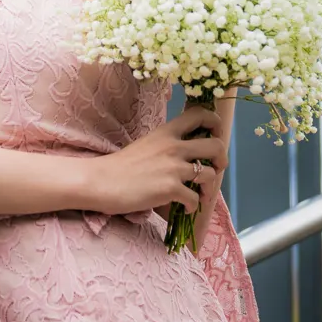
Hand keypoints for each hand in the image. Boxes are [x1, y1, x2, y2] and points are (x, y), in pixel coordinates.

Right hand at [82, 105, 228, 215]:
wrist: (99, 181)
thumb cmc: (119, 166)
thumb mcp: (146, 145)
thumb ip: (166, 145)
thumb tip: (187, 155)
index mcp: (166, 132)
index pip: (200, 114)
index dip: (215, 123)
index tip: (213, 136)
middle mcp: (173, 146)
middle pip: (216, 145)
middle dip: (222, 159)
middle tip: (214, 168)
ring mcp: (173, 168)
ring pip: (211, 174)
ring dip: (210, 188)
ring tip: (201, 194)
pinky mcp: (170, 189)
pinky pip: (195, 198)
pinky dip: (193, 206)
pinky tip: (184, 207)